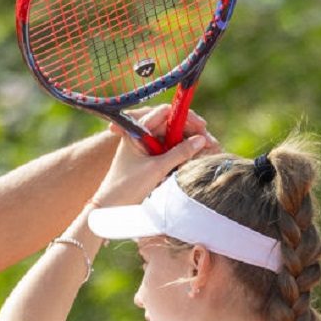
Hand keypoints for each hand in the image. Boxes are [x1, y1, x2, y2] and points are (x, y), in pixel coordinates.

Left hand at [96, 105, 214, 206]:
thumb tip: (201, 140)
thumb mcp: (156, 169)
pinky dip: (182, 155)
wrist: (111, 207)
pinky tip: (194, 161)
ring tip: (206, 153)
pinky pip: (171, 152)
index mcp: (137, 131)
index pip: (165, 113)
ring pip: (174, 140)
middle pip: (172, 126)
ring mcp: (147, 148)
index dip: (185, 117)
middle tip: (209, 143)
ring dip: (188, 145)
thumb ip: (179, 153)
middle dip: (191, 133)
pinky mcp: (151, 160)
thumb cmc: (128, 186)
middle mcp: (142, 136)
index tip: (202, 126)